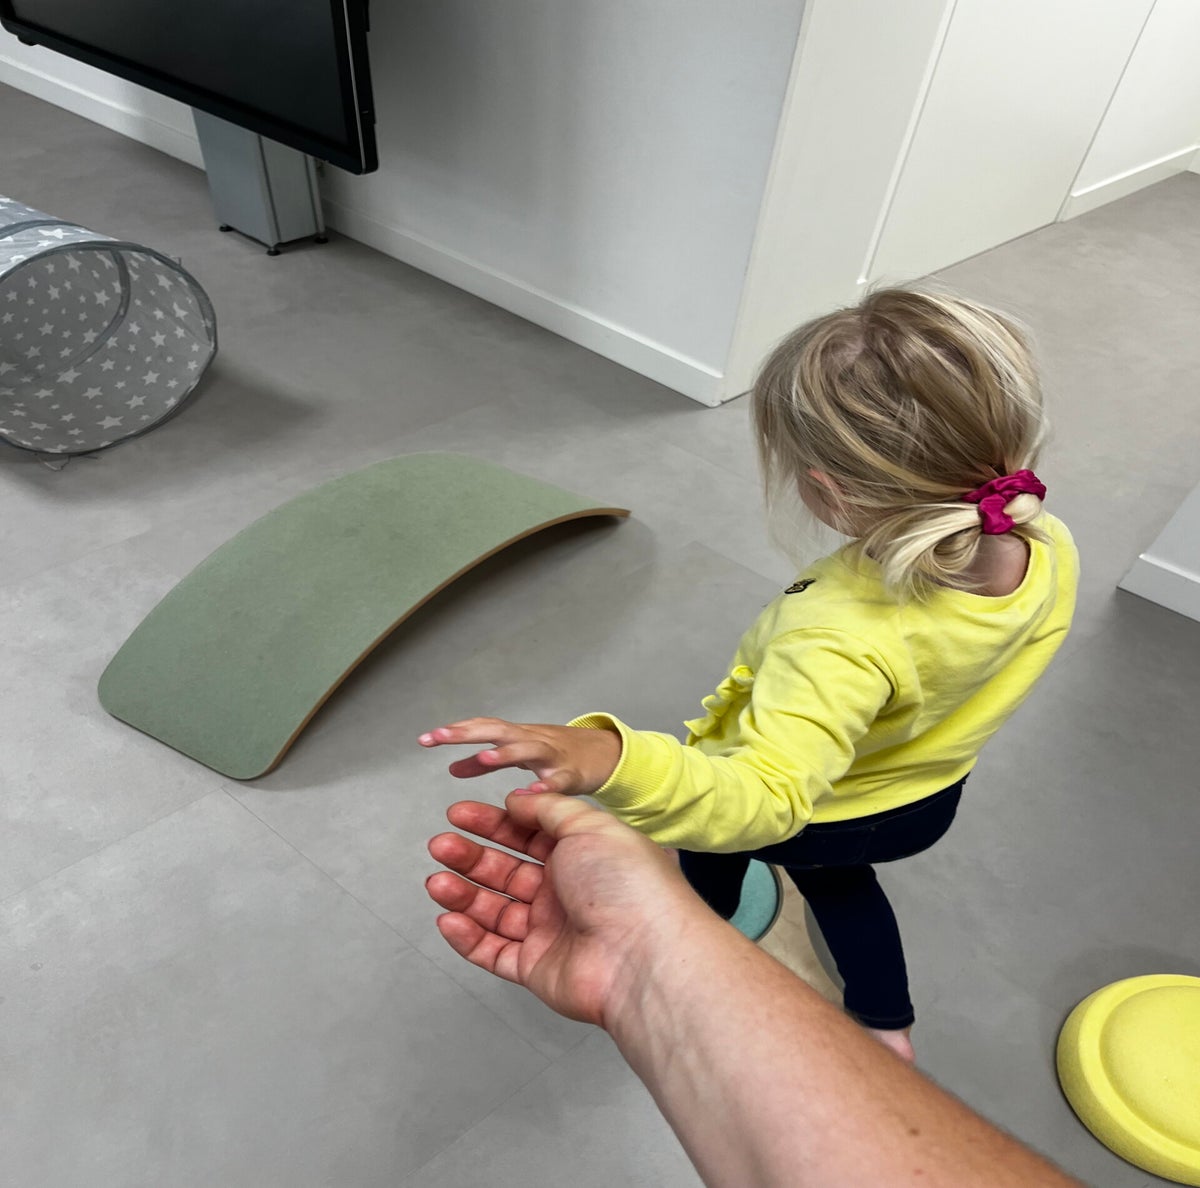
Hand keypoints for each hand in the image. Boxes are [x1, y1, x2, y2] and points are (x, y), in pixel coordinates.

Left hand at [418, 717, 621, 795]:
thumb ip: (485, 762)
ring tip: (483, 757)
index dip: (456, 732)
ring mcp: (554, 756)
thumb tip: (452, 767)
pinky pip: (559, 782)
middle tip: (439, 736)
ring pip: (528, 749)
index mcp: (515, 738)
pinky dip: (545, 787)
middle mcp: (532, 741)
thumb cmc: (560, 755)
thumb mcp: (520, 754)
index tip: (426, 739)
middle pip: (497, 731)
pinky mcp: (574, 775)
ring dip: (505, 752)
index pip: (482, 728)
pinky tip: (530, 793)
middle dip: (468, 732)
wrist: (608, 755)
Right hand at [426, 792, 698, 1026]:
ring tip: (436, 880)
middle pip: (507, 871)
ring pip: (495, 910)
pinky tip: (448, 917)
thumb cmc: (627, 886)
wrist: (642, 957)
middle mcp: (567, 891)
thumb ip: (550, 809)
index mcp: (583, 855)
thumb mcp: (589, 826)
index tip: (460, 813)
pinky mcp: (537, 968)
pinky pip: (493, 952)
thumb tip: (519, 799)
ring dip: (463, 893)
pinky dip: (467, 937)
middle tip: (442, 844)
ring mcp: (551, 931)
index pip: (529, 834)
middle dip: (471, 856)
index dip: (494, 823)